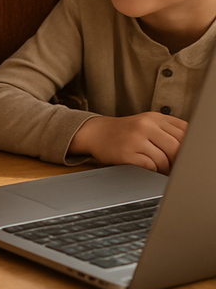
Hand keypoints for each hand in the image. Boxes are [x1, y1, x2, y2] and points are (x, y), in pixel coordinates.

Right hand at [69, 113, 187, 173]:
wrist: (95, 132)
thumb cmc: (125, 132)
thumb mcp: (148, 124)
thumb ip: (170, 131)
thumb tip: (193, 150)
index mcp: (154, 117)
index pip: (185, 132)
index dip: (189, 148)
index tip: (185, 157)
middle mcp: (145, 124)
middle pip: (177, 147)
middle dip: (178, 162)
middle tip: (174, 167)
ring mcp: (134, 138)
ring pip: (164, 160)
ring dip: (164, 169)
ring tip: (158, 168)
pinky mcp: (126, 153)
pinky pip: (150, 167)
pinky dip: (152, 171)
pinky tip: (146, 168)